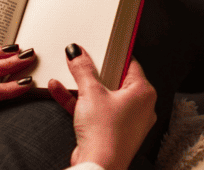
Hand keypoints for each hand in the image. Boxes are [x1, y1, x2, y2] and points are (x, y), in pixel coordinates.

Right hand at [47, 45, 156, 169]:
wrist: (98, 165)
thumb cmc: (106, 134)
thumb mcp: (90, 93)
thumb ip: (83, 70)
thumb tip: (78, 53)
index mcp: (144, 92)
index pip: (130, 63)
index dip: (114, 54)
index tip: (102, 46)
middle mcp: (139, 106)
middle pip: (115, 79)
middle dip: (95, 71)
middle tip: (83, 59)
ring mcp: (126, 121)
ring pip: (103, 96)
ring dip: (82, 86)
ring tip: (68, 73)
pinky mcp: (111, 132)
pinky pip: (96, 111)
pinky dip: (80, 102)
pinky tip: (60, 90)